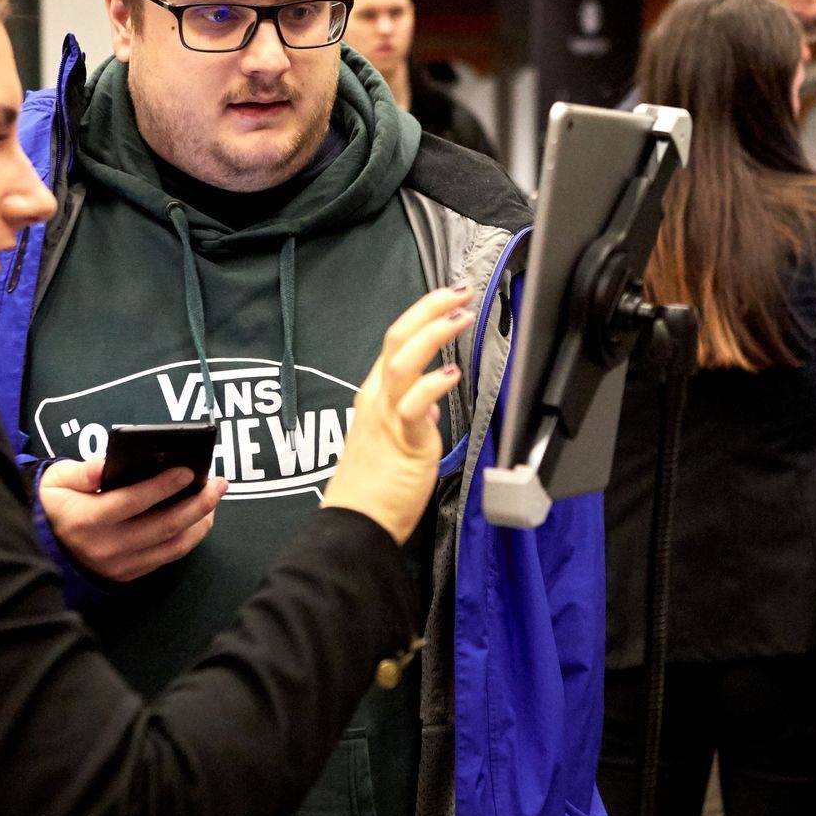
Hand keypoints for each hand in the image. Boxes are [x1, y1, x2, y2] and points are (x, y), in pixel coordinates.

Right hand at [39, 458, 227, 582]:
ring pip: (172, 546)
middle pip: (164, 526)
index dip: (163, 486)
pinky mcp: (130, 575)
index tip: (189, 471)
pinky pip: (167, 557)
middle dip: (198, 503)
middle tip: (218, 483)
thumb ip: (84, 471)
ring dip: (200, 522)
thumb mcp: (56, 480)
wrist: (40, 549)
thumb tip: (108, 463)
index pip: (132, 502)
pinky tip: (199, 519)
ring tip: (214, 500)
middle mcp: (107, 547)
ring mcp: (121, 565)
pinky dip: (189, 538)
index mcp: (87, 520)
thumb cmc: (53, 505)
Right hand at [322, 286, 475, 544]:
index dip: (421, 314)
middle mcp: (377, 398)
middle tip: (459, 292)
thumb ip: (411, 416)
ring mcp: (387, 417)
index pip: (396, 341)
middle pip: (397, 338)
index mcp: (375, 395)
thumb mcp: (394, 440)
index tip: (448, 297)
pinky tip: (452, 374)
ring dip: (433, 335)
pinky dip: (432, 385)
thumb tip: (430, 404)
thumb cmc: (375, 487)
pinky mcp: (402, 441)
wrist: (356, 523)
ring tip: (459, 317)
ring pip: (402, 362)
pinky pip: (414, 406)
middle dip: (428, 309)